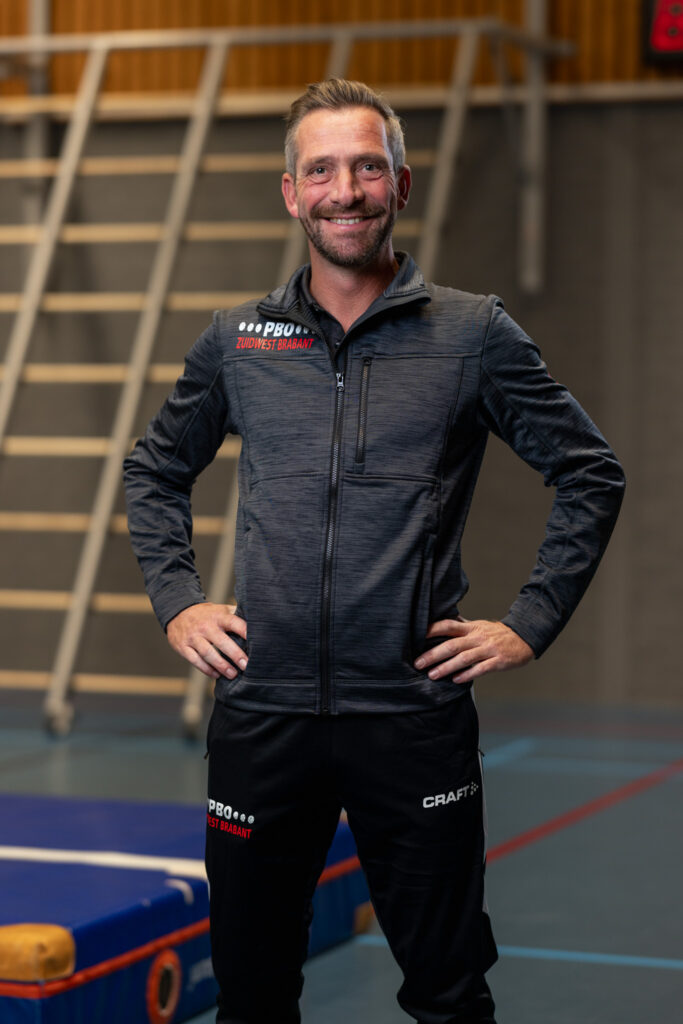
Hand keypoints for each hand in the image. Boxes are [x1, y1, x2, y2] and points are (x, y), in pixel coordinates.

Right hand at [166, 602, 247, 679]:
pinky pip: (195, 660)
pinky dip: (206, 669)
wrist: (177, 612)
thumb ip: (236, 615)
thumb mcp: (220, 610)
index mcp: (218, 616)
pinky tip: (216, 675)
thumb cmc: (206, 615)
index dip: (244, 631)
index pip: (233, 622)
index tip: (255, 642)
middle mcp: (205, 626)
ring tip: (233, 674)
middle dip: (235, 654)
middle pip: (221, 641)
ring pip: (208, 653)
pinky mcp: (183, 647)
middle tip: (246, 666)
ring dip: (221, 665)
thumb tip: (257, 622)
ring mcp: (193, 637)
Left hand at [414, 618, 532, 685]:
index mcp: (471, 628)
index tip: (417, 636)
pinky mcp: (498, 661)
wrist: (524, 638)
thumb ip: (461, 626)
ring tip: (433, 675)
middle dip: (433, 654)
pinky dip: (467, 675)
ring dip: (447, 667)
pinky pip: (481, 669)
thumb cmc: (497, 633)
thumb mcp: (479, 626)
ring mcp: (488, 649)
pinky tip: (456, 680)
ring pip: (464, 658)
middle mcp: (478, 637)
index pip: (449, 625)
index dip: (433, 629)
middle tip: (418, 663)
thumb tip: (443, 622)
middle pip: (452, 644)